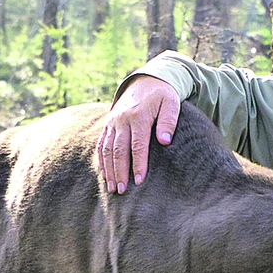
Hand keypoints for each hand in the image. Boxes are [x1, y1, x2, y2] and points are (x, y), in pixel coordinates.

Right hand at [97, 76, 180, 193]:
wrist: (146, 81)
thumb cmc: (163, 95)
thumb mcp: (171, 103)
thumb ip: (169, 121)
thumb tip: (164, 141)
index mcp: (138, 115)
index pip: (137, 144)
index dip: (138, 164)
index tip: (140, 181)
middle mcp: (121, 119)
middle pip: (119, 150)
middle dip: (119, 172)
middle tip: (122, 191)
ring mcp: (112, 122)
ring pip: (107, 149)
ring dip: (108, 170)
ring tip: (112, 188)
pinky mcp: (108, 124)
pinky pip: (101, 144)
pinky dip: (101, 160)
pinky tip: (104, 175)